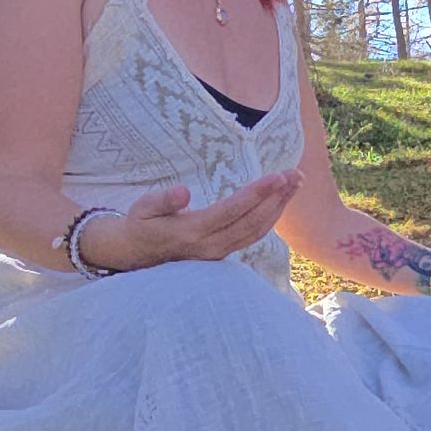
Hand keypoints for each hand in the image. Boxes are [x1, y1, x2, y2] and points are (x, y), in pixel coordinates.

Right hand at [81, 172, 299, 271]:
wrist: (134, 256)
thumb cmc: (140, 225)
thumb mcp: (141, 209)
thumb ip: (162, 200)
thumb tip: (183, 191)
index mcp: (192, 232)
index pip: (232, 211)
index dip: (257, 194)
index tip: (277, 176)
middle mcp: (210, 246)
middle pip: (252, 222)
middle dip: (277, 198)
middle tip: (296, 174)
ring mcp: (218, 253)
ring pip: (257, 231)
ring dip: (279, 207)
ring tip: (296, 184)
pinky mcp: (222, 254)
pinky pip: (253, 237)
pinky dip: (271, 218)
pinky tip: (280, 203)